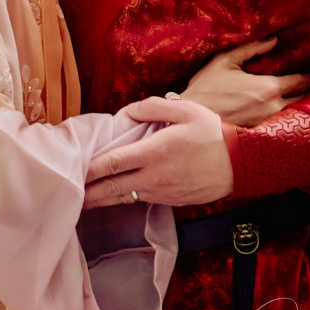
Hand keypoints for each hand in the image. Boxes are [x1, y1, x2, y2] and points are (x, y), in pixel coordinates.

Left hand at [84, 96, 232, 207]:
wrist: (240, 164)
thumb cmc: (211, 133)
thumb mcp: (184, 110)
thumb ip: (151, 108)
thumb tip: (128, 111)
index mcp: (154, 152)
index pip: (114, 162)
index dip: (91, 167)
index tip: (73, 169)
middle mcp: (154, 176)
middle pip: (113, 187)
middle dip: (89, 192)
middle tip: (68, 194)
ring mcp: (162, 192)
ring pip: (125, 197)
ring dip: (103, 198)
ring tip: (84, 200)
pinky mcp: (171, 201)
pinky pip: (141, 200)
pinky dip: (124, 198)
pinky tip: (115, 195)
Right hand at [182, 36, 309, 126]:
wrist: (194, 119)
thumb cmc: (207, 88)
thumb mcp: (226, 60)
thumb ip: (251, 49)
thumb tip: (274, 41)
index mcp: (268, 87)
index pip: (300, 82)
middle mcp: (274, 108)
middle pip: (302, 100)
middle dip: (309, 93)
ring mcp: (269, 125)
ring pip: (293, 115)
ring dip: (299, 107)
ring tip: (303, 101)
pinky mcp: (262, 137)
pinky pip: (281, 126)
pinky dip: (286, 120)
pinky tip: (286, 117)